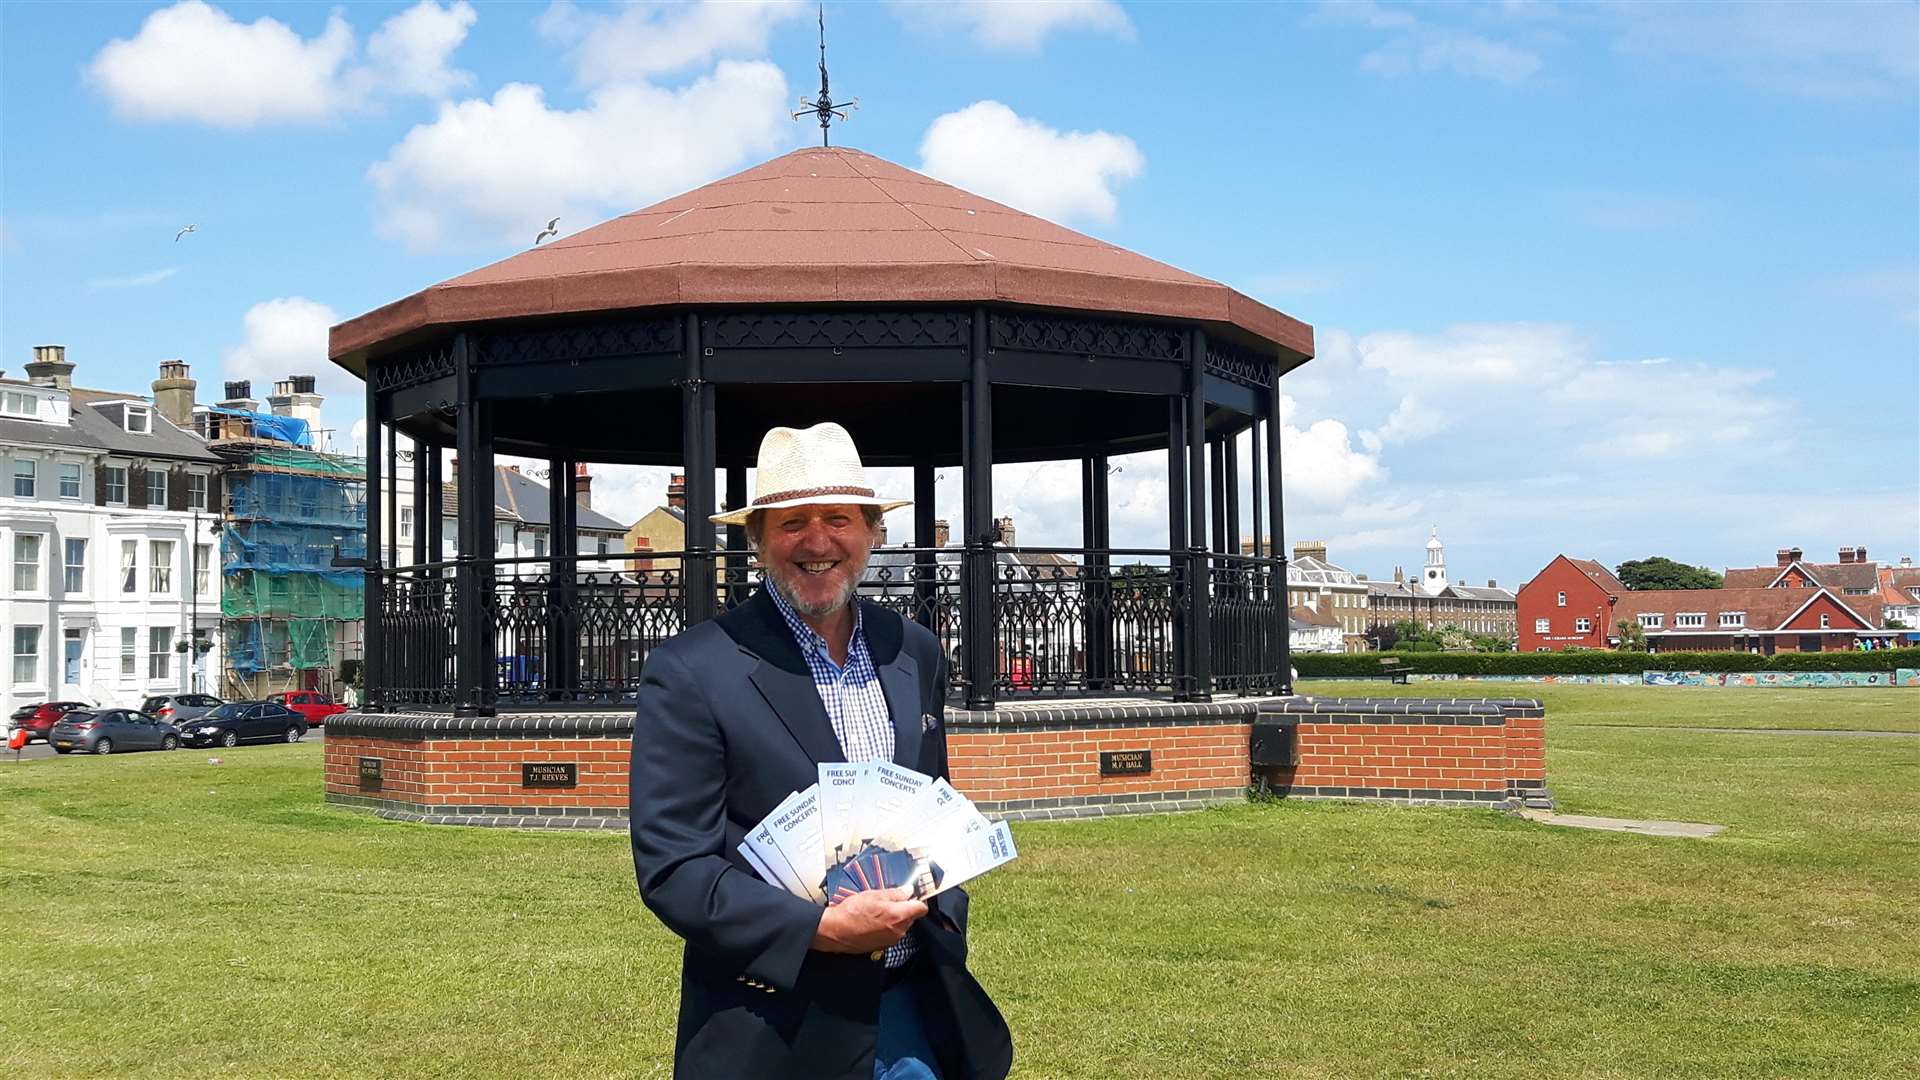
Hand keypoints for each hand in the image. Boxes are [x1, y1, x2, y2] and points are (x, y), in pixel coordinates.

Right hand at [810, 886, 926, 954]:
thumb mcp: (874, 895)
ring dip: (894, 918)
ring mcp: (891, 940)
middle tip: (887, 901)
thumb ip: (895, 893)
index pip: (921, 908)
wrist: (835, 931)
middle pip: (911, 917)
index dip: (917, 900)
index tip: (911, 895)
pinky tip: (872, 921)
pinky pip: (891, 934)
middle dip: (903, 908)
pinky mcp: (882, 946)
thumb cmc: (851, 913)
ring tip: (876, 911)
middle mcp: (898, 931)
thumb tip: (908, 891)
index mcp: (898, 916)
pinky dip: (886, 927)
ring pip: (901, 926)